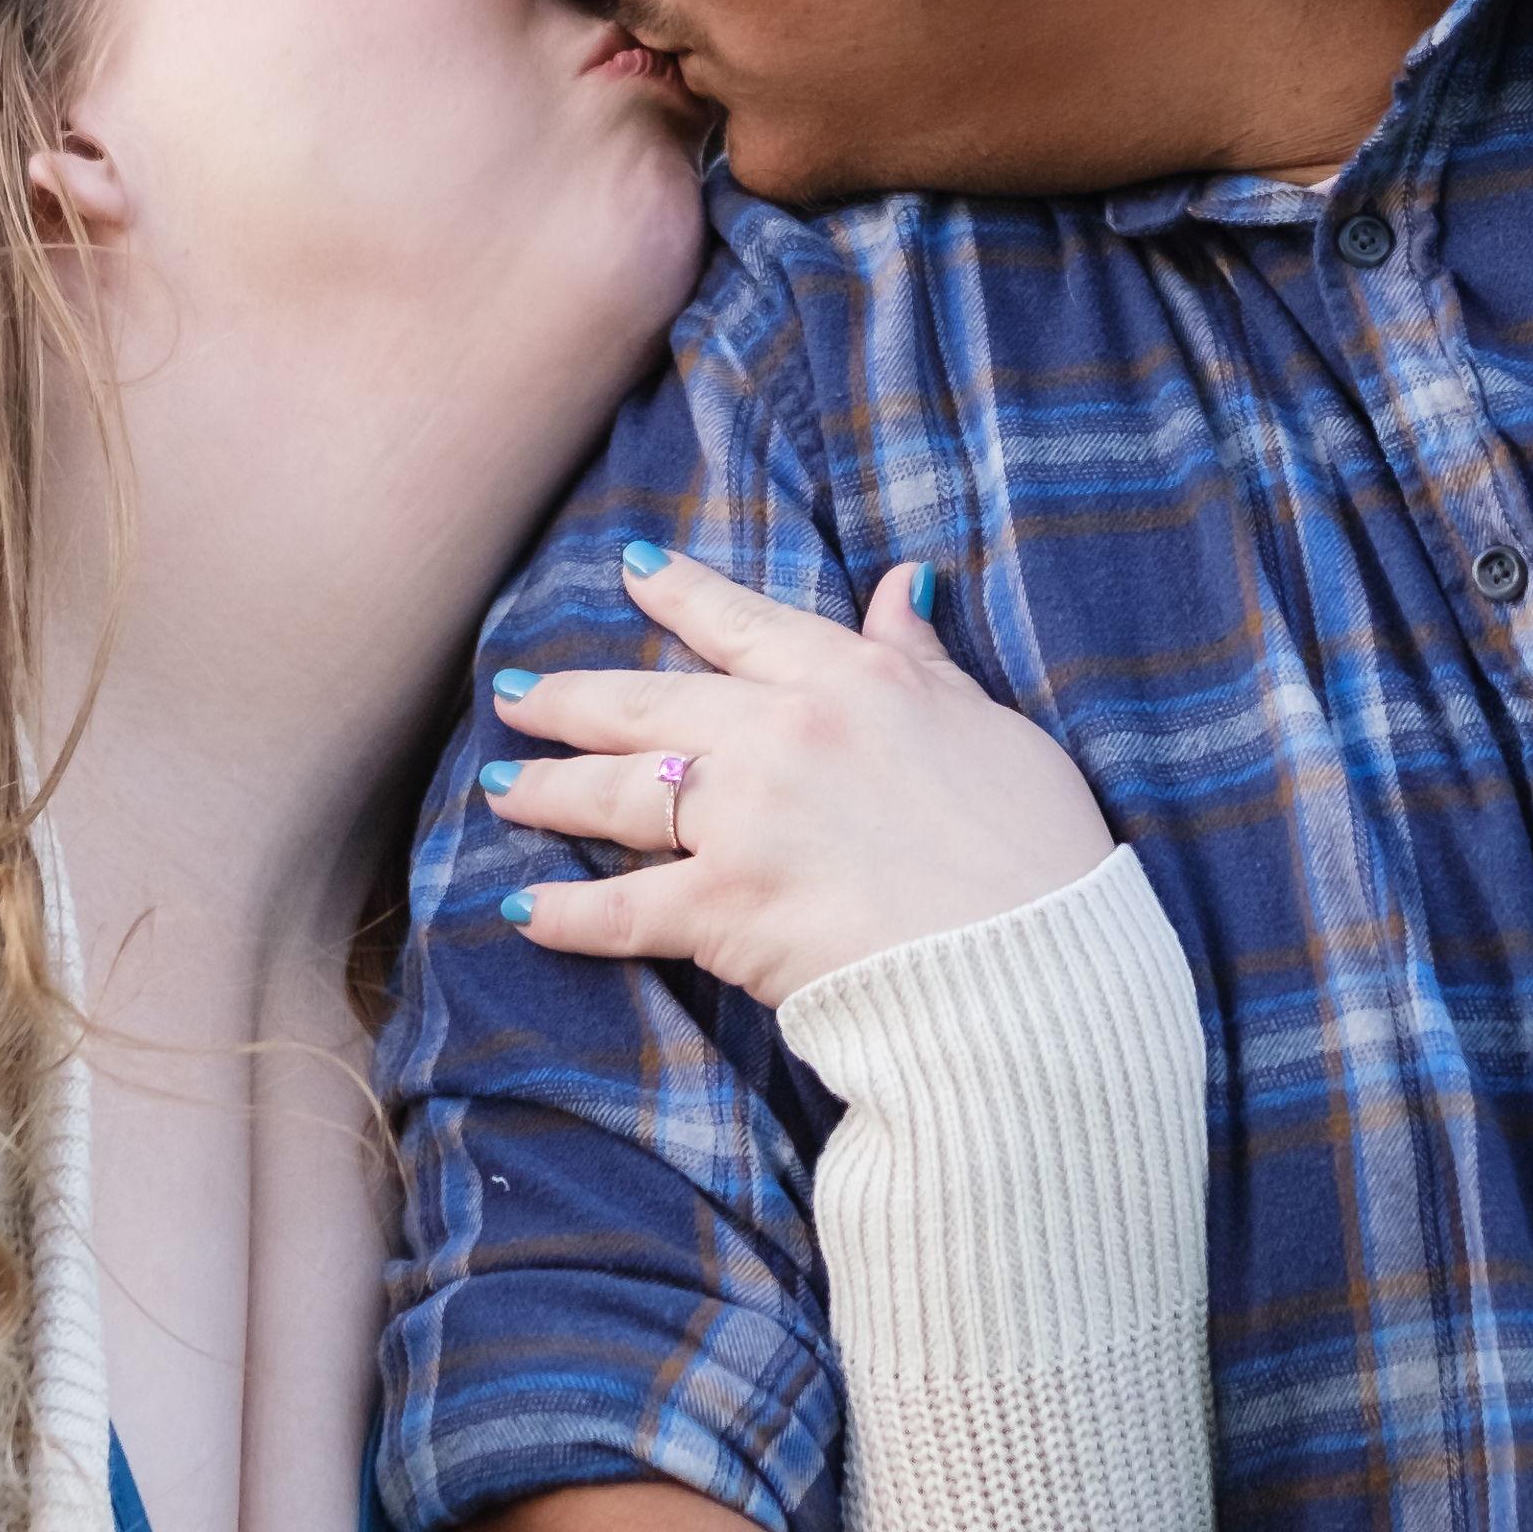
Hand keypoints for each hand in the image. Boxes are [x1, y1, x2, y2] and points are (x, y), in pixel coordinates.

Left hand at [478, 545, 1110, 1014]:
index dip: (680, 594)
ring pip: (616, 794)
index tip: (630, 571)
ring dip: (547, 791)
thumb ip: (924, 660)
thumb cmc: (1033, 848)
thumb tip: (903, 585)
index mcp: (850, 680)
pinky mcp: (724, 909)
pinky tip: (522, 910)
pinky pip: (621, 908)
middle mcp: (781, 734)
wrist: (1029, 960)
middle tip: (514, 695)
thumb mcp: (989, 724)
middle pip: (649, 702)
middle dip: (571, 699)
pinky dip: (567, 913)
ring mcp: (744, 820)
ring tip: (499, 788)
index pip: (743, 622)